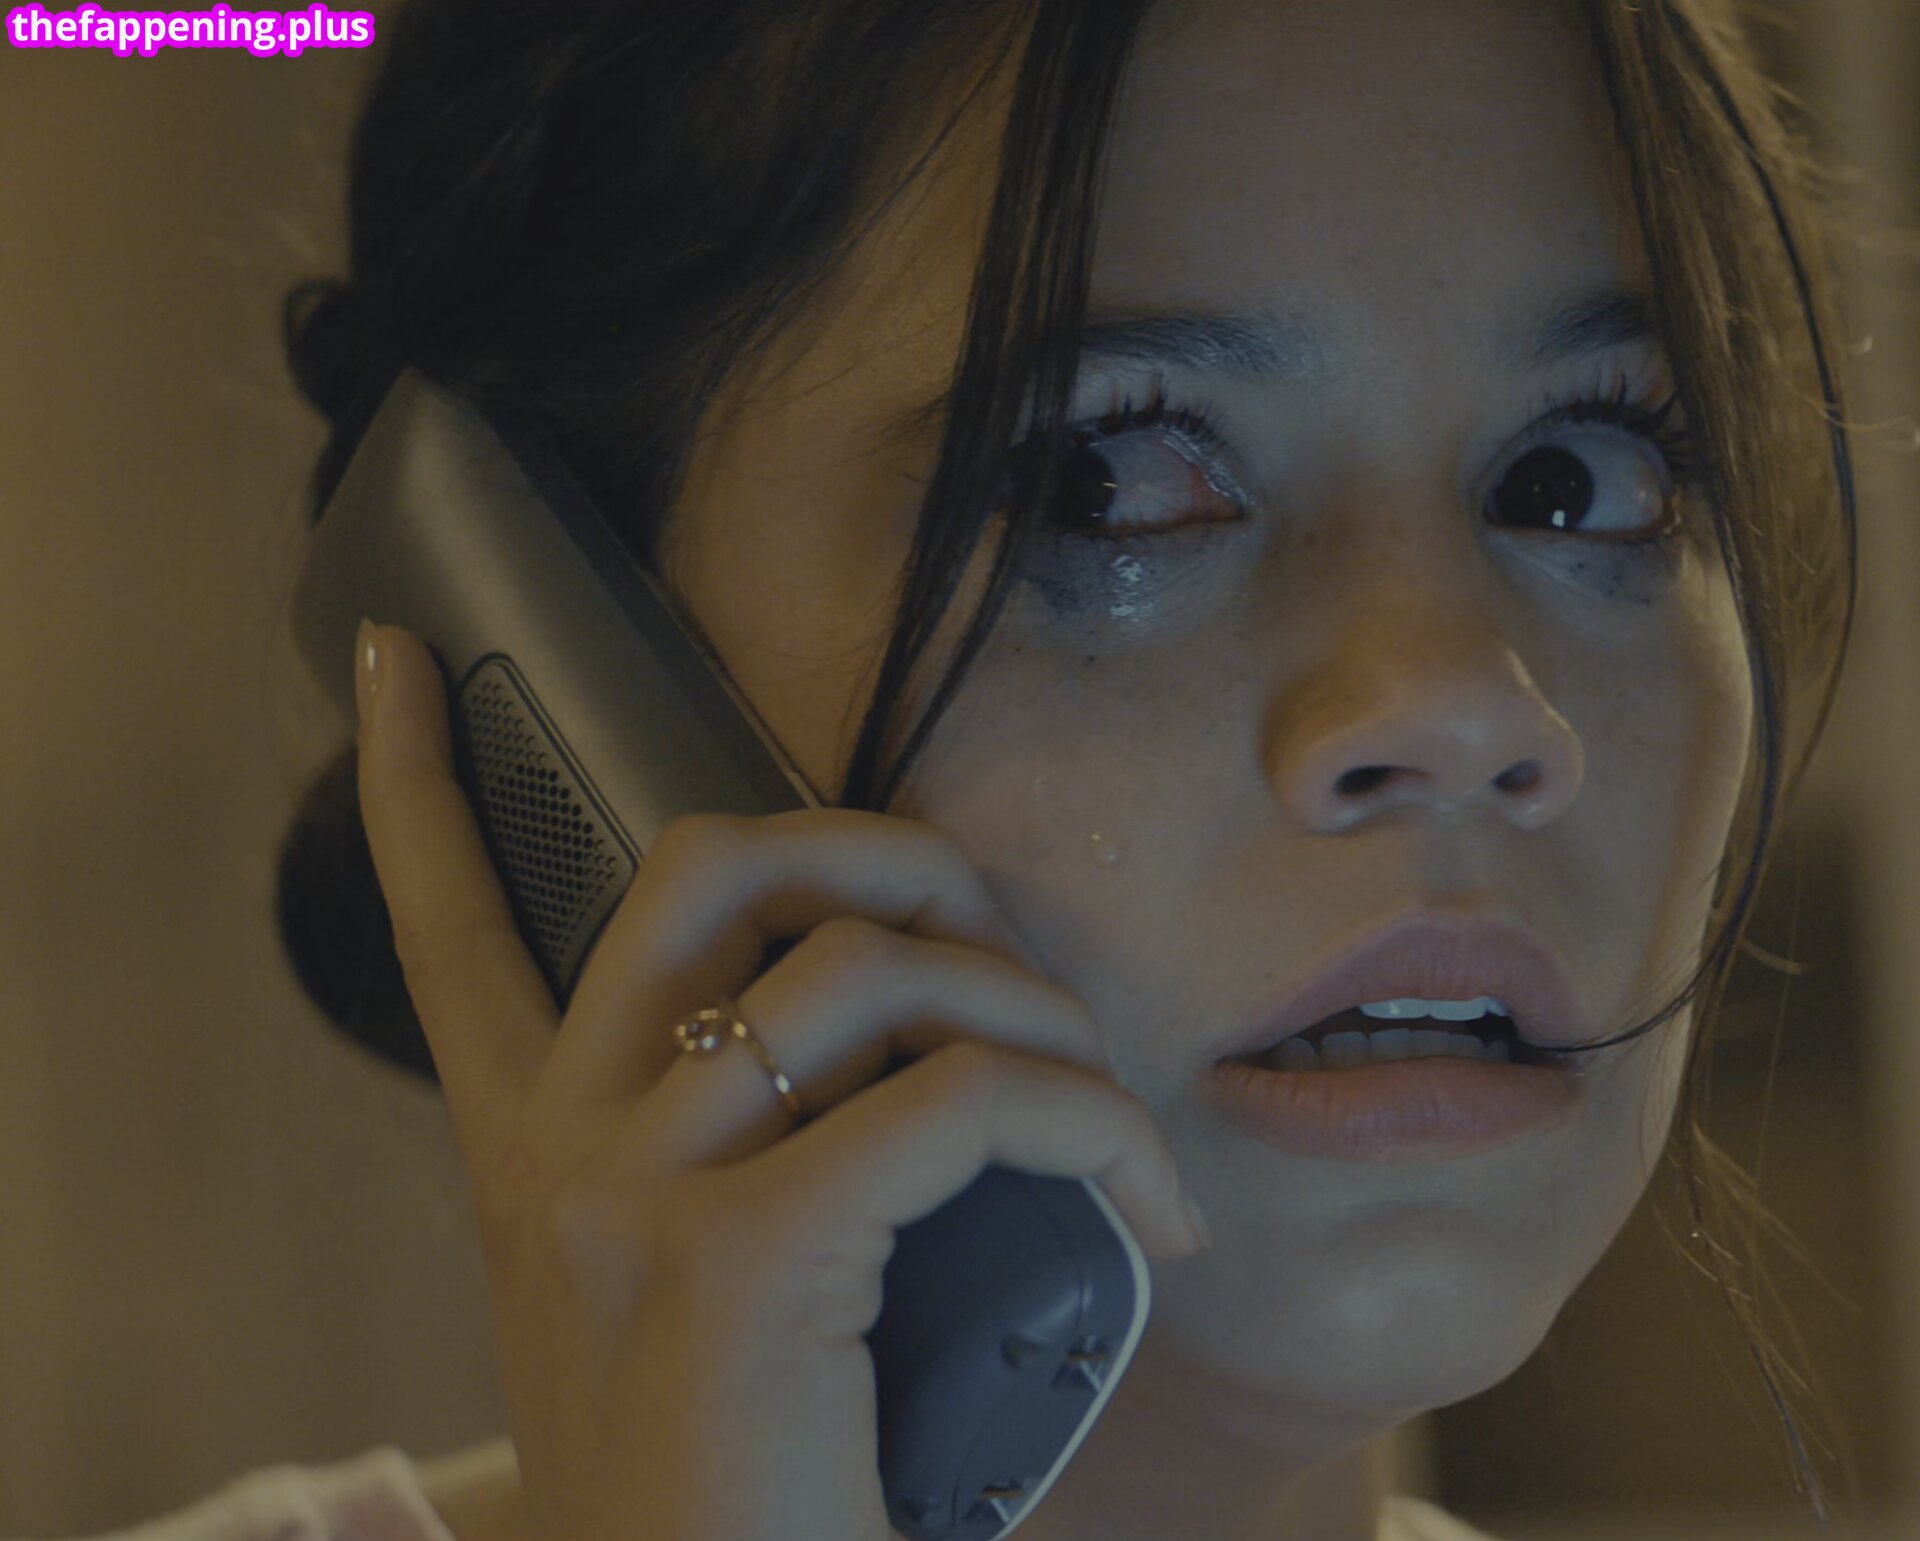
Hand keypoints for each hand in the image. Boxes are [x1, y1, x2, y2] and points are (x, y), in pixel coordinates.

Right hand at [351, 620, 1206, 1540]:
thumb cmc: (740, 1487)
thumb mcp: (696, 1302)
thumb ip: (744, 1157)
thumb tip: (910, 1045)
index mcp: (537, 1159)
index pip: (441, 930)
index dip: (410, 781)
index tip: (398, 658)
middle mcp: (565, 1154)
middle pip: (708, 864)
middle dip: (878, 841)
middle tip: (976, 917)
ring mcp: (645, 1198)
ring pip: (871, 968)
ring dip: (1035, 1009)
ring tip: (1109, 1119)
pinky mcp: (752, 1261)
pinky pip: (968, 1100)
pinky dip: (1091, 1127)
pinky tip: (1145, 1209)